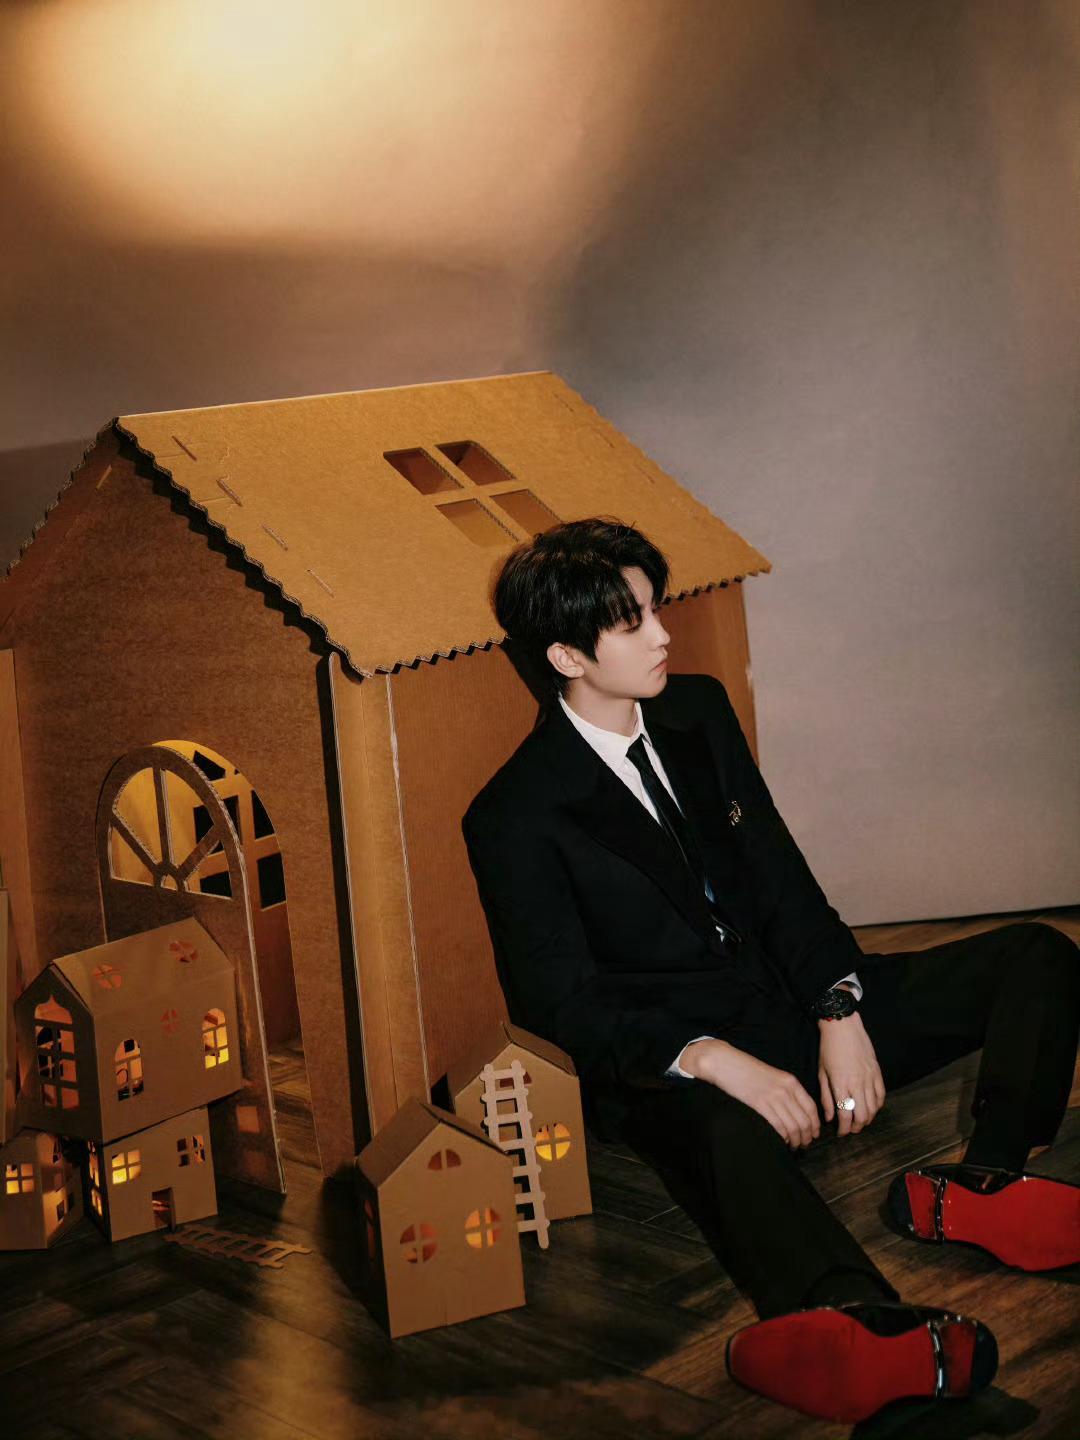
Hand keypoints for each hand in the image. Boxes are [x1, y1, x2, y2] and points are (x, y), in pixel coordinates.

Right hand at [680, 1038, 819, 1148]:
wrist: (727, 1063)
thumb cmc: (748, 1070)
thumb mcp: (773, 1076)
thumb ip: (786, 1090)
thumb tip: (796, 1111)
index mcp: (791, 1081)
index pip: (811, 1107)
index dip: (815, 1124)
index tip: (813, 1134)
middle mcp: (786, 1090)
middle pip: (804, 1120)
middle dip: (806, 1137)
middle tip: (804, 1144)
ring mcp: (773, 1097)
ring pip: (793, 1127)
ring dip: (796, 1140)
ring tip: (793, 1146)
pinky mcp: (760, 1104)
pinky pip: (778, 1127)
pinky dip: (783, 1138)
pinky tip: (781, 1141)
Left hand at [817, 1011, 885, 1135]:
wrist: (843, 1026)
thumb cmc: (828, 1048)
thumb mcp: (821, 1072)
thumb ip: (826, 1097)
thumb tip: (829, 1117)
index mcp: (841, 1084)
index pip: (845, 1115)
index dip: (844, 1129)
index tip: (840, 1133)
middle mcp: (857, 1083)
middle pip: (862, 1116)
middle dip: (856, 1128)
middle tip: (850, 1130)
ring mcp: (869, 1078)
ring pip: (873, 1108)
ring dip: (867, 1119)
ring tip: (859, 1121)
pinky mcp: (877, 1072)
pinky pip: (881, 1095)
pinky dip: (877, 1106)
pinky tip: (871, 1109)